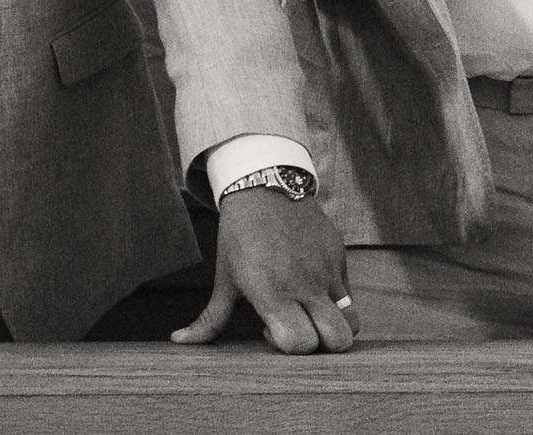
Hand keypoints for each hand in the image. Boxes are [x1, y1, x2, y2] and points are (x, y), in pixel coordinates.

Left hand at [172, 187, 353, 354]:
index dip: (288, 347)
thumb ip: (210, 318)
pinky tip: (308, 284)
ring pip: (352, 321)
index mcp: (273, 291)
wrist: (267, 186)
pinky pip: (348, 293)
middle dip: (320, 345)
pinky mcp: (339, 256)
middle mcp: (306, 284)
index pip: (300, 343)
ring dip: (333, 326)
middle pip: (338, 340)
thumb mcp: (224, 278)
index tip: (269, 328)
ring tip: (307, 311)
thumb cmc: (239, 236)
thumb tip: (179, 341)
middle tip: (294, 325)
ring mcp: (328, 270)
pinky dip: (333, 299)